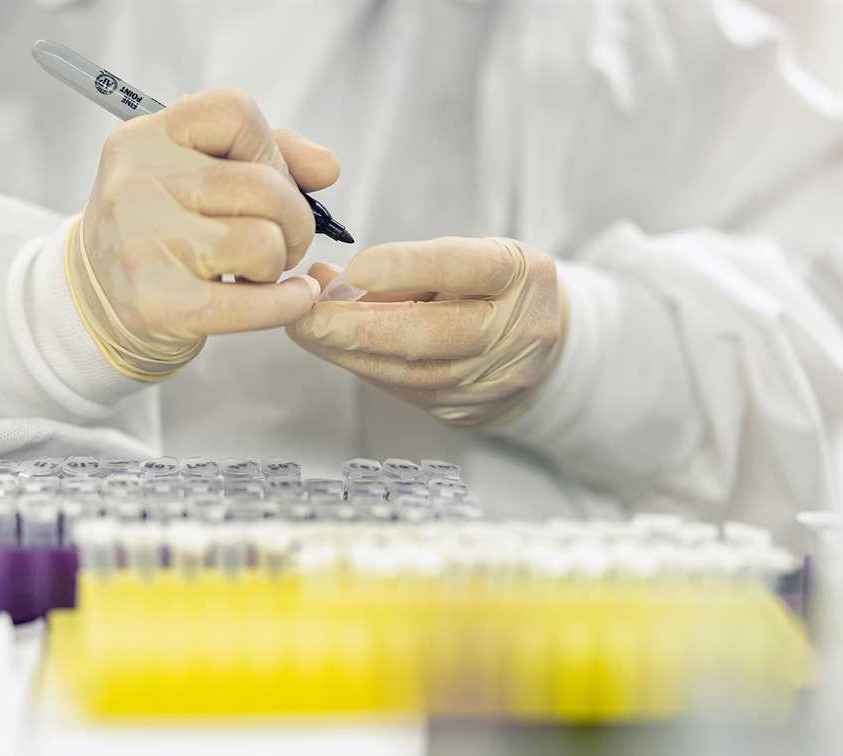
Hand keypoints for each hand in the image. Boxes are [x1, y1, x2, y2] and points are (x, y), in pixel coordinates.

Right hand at [67, 88, 338, 380]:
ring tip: (261, 268)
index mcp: (146, 138)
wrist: (94, 299)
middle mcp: (137, 184)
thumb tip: (328, 167)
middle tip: (280, 239)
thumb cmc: (161, 229)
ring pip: (263, 243)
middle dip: (294, 220)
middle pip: (263, 187)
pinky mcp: (158, 305)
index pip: (235, 113)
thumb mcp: (194, 174)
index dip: (272, 150)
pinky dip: (289, 302)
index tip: (271, 181)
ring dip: (279, 262)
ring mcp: (144, 245)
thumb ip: (267, 154)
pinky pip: (256, 303)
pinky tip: (292, 298)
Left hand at [288, 237, 567, 426]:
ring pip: (408, 372)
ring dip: (346, 352)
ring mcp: (491, 379)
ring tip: (304, 330)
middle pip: (429, 334)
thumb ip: (405, 265)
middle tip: (303, 316)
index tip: (355, 267)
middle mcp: (514, 331)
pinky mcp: (466, 411)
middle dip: (356, 327)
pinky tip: (333, 350)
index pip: (464, 268)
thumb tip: (322, 277)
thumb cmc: (492, 288)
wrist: (540, 347)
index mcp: (521, 276)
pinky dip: (363, 367)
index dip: (406, 267)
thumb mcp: (468, 257)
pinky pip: (403, 391)